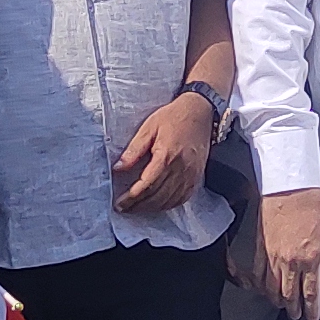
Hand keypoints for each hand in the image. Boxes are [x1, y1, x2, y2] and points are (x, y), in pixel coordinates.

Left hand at [111, 93, 215, 215]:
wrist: (200, 111)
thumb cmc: (174, 117)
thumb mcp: (149, 127)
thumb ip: (134, 149)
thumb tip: (118, 168)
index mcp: (167, 155)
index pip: (147, 184)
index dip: (132, 197)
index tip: (119, 203)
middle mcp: (181, 168)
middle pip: (157, 196)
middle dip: (138, 205)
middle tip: (124, 208)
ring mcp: (191, 174)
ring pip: (169, 200)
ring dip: (152, 208)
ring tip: (137, 208)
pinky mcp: (197, 176)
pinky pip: (182, 198)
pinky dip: (168, 205)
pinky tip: (158, 205)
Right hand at [261, 186, 319, 319]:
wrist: (289, 187)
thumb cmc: (312, 205)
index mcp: (311, 258)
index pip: (311, 292)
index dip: (312, 309)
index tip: (312, 319)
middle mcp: (291, 261)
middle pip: (291, 294)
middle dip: (294, 309)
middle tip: (298, 316)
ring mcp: (273, 256)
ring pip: (273, 287)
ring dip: (278, 300)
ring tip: (282, 306)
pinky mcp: (261, 247)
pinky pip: (259, 273)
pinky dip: (262, 285)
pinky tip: (265, 290)